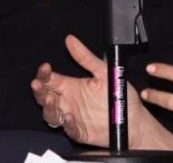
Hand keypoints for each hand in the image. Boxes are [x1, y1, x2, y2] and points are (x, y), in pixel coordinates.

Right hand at [31, 35, 163, 148]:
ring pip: (50, 114)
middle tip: (38, 84)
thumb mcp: (103, 72)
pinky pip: (68, 129)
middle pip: (44, 96)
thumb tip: (70, 40)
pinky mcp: (79, 132)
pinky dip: (66, 124)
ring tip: (51, 99)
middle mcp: (69, 101)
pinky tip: (69, 116)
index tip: (45, 67)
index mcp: (72, 86)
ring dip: (48, 107)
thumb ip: (86, 58)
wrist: (134, 120)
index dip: (44, 73)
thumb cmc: (119, 95)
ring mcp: (72, 117)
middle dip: (38, 90)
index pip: (50, 79)